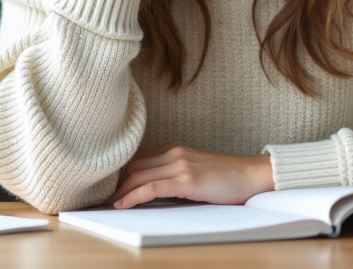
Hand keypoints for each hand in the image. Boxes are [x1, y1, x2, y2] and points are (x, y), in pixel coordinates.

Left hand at [110, 142, 274, 208]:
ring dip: (120, 191)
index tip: (108, 185)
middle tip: (101, 196)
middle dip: (115, 182)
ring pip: (138, 175)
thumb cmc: (226, 177)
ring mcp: (180, 164)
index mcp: (175, 148)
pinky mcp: (186, 179)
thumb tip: (150, 188)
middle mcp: (174, 152)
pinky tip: (122, 204)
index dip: (120, 172)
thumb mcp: (195, 168)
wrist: (251, 175)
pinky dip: (133, 196)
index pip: (138, 158)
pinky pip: (151, 187)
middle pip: (133, 165)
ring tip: (108, 203)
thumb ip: (174, 172)